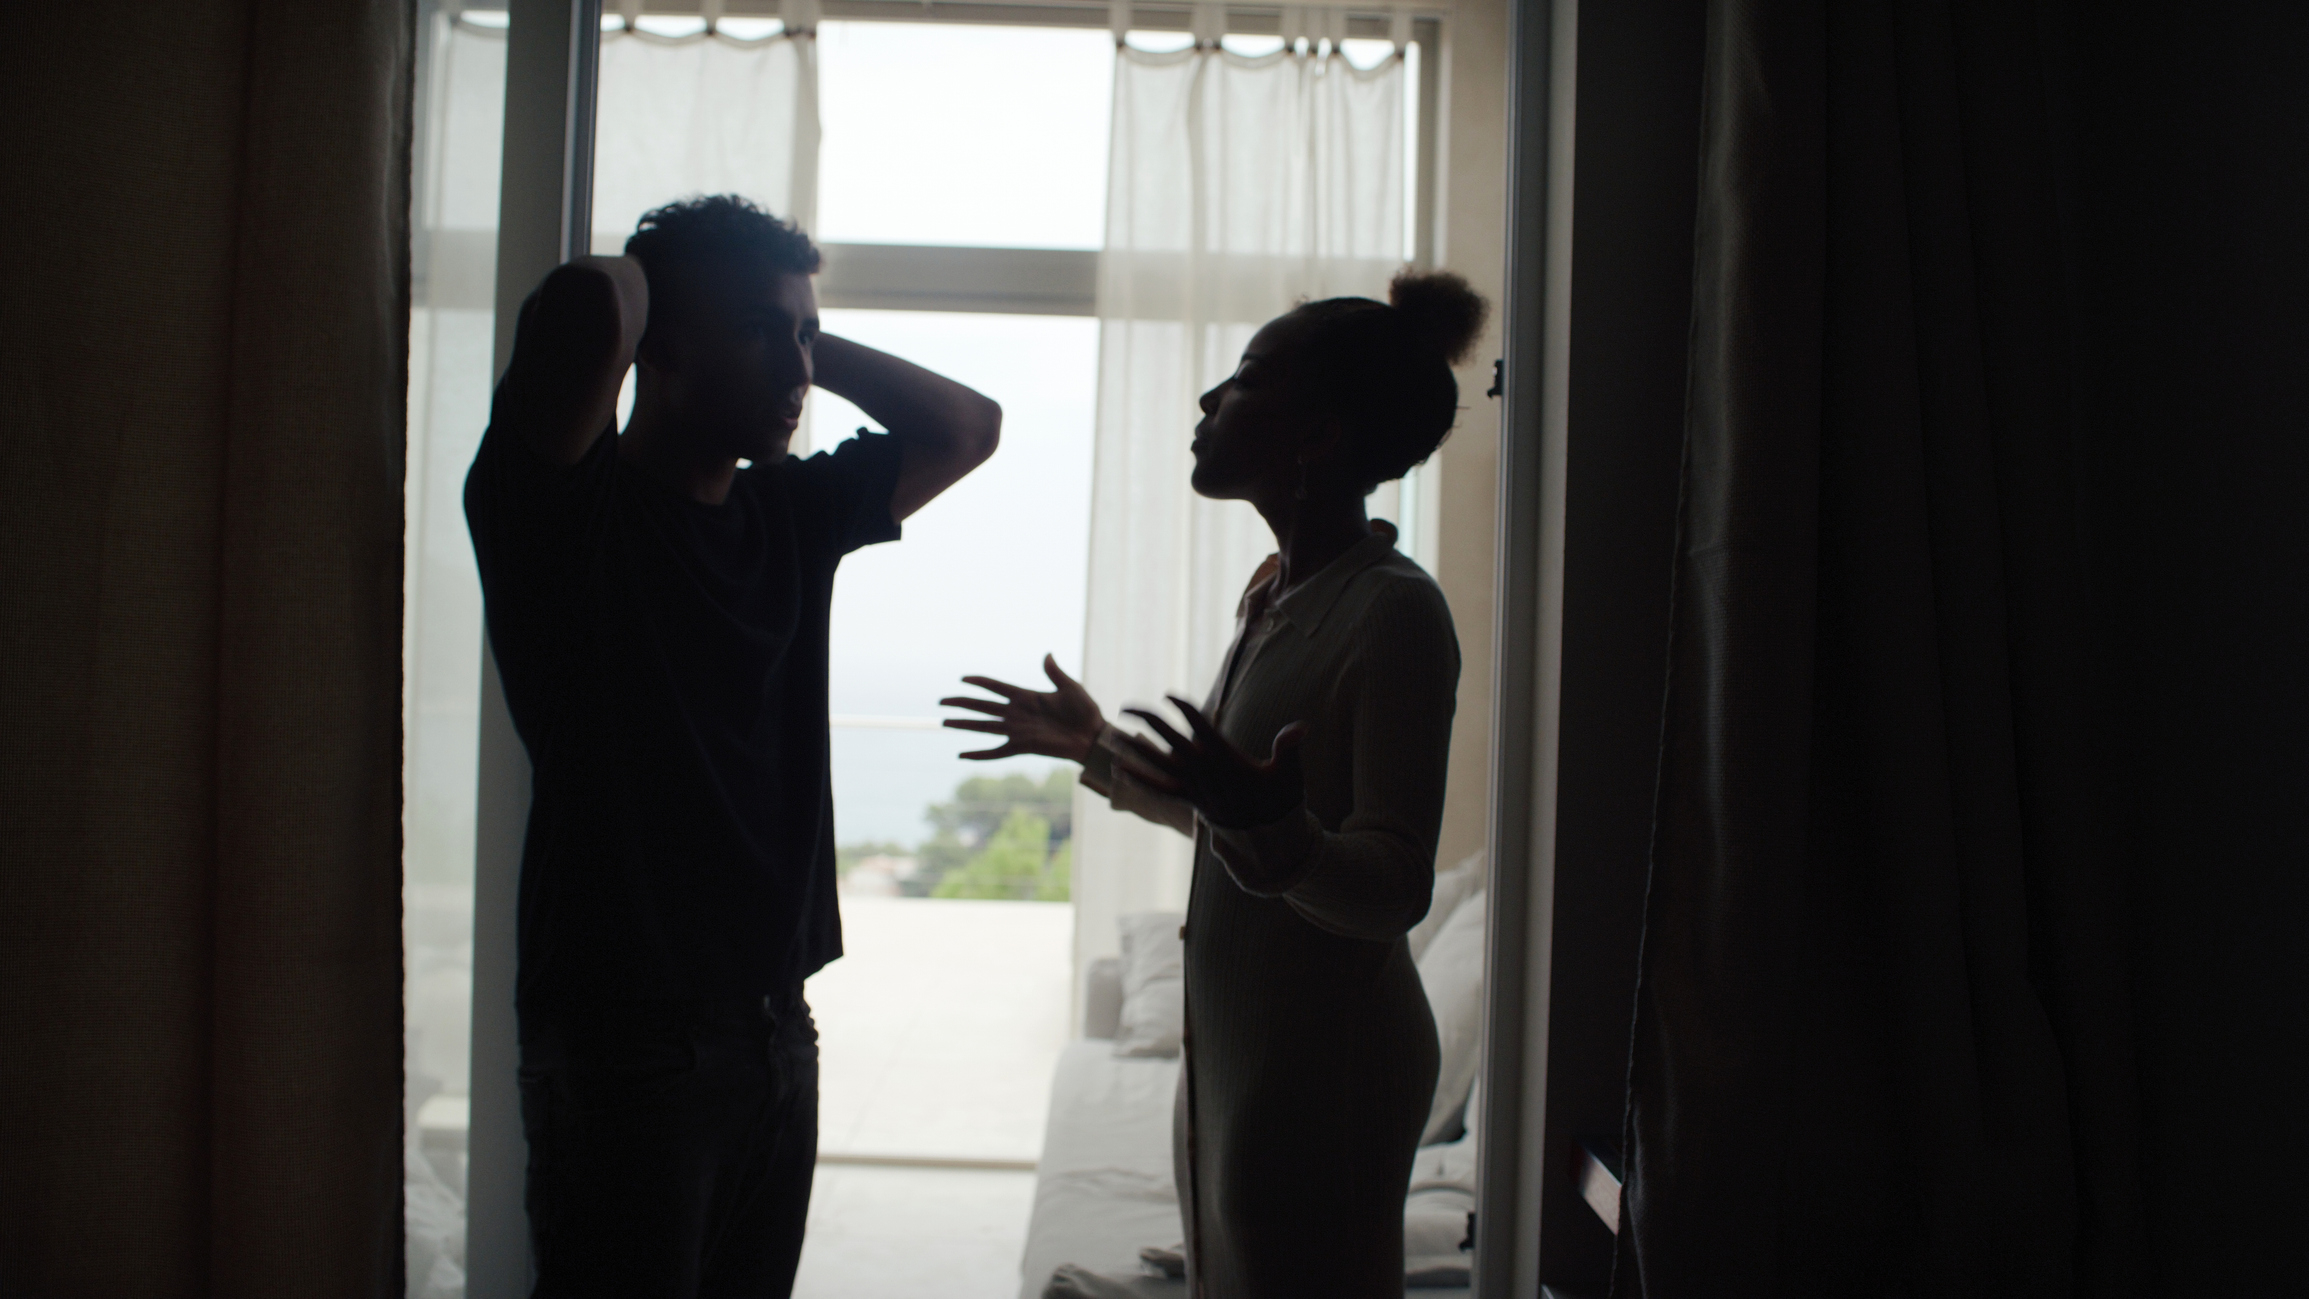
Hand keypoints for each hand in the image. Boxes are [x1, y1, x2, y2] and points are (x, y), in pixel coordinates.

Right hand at [942, 655, 1104, 762]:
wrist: (1093, 735)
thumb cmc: (1084, 710)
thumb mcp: (1070, 687)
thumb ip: (1054, 672)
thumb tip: (1046, 654)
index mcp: (1026, 696)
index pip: (996, 686)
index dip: (979, 681)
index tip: (962, 678)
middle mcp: (1017, 713)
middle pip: (982, 706)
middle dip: (962, 703)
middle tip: (941, 701)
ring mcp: (1017, 730)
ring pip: (984, 726)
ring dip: (963, 724)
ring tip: (944, 722)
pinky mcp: (1022, 747)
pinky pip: (996, 752)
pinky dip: (979, 755)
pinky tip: (961, 756)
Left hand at [1112, 697, 1306, 829]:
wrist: (1266, 835)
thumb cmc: (1278, 798)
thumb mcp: (1288, 773)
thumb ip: (1289, 748)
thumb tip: (1301, 727)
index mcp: (1224, 756)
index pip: (1198, 724)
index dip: (1182, 707)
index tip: (1169, 695)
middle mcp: (1203, 769)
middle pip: (1169, 738)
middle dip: (1147, 719)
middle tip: (1126, 705)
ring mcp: (1193, 785)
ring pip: (1158, 763)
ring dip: (1134, 747)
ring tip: (1113, 732)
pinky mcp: (1189, 800)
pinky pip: (1159, 789)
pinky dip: (1139, 778)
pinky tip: (1120, 769)